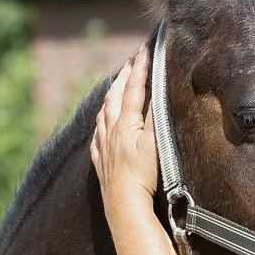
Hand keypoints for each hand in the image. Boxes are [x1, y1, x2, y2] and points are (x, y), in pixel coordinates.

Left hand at [91, 45, 157, 212]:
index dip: (141, 69)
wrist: (125, 205)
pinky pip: (97, 137)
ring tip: (115, 86)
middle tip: (132, 62)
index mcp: (126, 124)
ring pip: (103, 114)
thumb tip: (158, 92)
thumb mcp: (155, 143)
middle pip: (115, 96)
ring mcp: (104, 147)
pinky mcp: (101, 163)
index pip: (135, 89)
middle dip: (124, 77)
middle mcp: (111, 131)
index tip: (146, 50)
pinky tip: (102, 125)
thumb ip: (156, 117)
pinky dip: (100, 124)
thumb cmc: (144, 176)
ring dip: (110, 96)